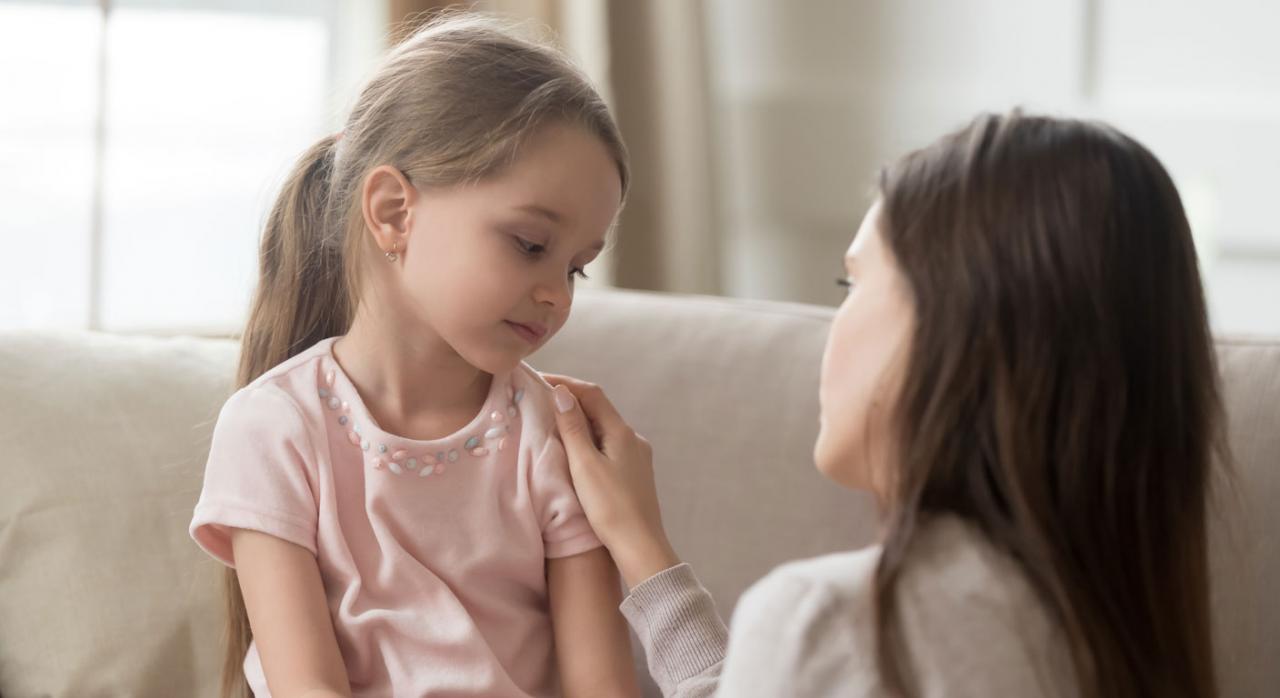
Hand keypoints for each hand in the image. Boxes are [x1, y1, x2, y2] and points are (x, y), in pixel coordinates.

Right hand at [545, 374, 681, 587]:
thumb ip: (573, 428)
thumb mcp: (585, 465)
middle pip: (599, 409)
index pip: (592, 394)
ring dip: (580, 421)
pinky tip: (576, 452)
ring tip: (553, 423)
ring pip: (604, 429)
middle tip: (541, 400)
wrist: (640, 545)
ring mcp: (636, 457)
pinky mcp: (634, 473)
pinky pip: (608, 446)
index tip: (540, 380)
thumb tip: (562, 393)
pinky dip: (589, 440)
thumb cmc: (610, 507)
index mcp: (622, 432)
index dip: (566, 383)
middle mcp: (633, 439)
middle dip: (572, 401)